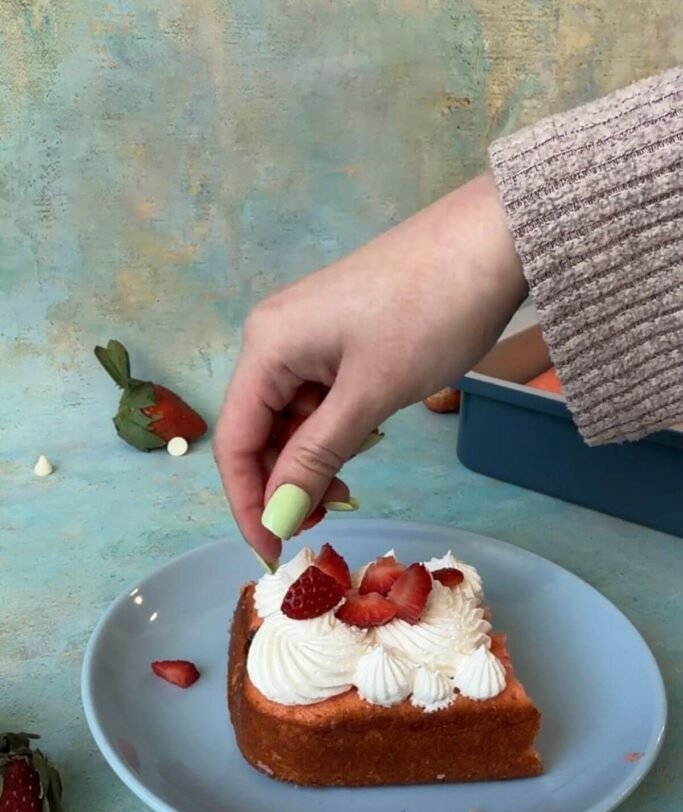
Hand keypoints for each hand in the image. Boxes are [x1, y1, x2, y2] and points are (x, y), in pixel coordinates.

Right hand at [214, 171, 525, 563]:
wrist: (495, 241)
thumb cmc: (431, 313)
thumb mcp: (369, 396)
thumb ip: (315, 459)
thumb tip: (273, 518)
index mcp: (267, 346)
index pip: (234, 442)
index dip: (247, 505)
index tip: (270, 555)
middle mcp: (274, 340)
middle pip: (258, 432)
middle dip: (282, 486)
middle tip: (321, 525)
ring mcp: (308, 338)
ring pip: (291, 421)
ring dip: (309, 465)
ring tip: (345, 493)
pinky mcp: (339, 339)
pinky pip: (319, 402)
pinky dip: (332, 436)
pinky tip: (355, 455)